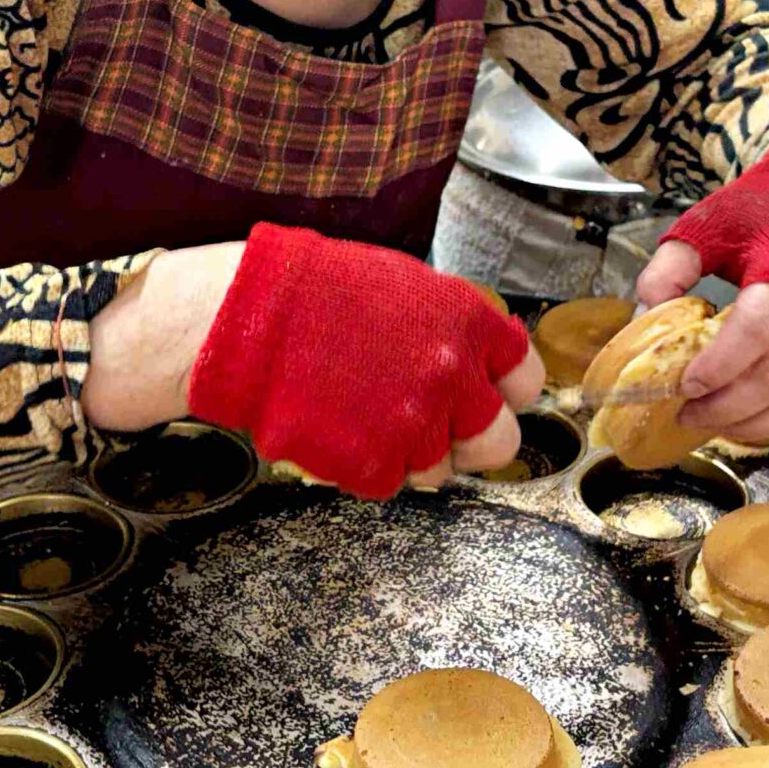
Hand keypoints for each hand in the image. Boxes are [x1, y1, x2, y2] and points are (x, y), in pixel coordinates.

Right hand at [102, 226, 539, 499]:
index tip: (484, 394)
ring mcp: (415, 425)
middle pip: (498, 441)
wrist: (242, 321)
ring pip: (440, 470)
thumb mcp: (402, 285)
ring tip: (363, 418)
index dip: (502, 391)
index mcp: (468, 325)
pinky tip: (336, 427)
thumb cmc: (313, 292)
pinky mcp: (373, 464)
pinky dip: (364, 464)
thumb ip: (451, 328)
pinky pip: (388, 482)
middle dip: (468, 439)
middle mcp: (454, 378)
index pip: (525, 380)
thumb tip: (477, 360)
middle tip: (430, 425)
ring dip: (409, 454)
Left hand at [634, 142, 768, 439]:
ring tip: (725, 422)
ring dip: (767, 422)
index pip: (758, 326)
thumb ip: (670, 269)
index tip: (686, 385)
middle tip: (691, 413)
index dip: (720, 364)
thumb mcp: (707, 226)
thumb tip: (643, 317)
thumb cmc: (765, 214)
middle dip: (730, 406)